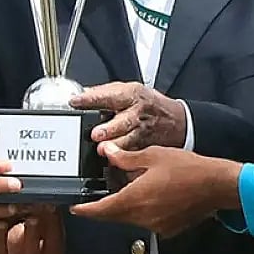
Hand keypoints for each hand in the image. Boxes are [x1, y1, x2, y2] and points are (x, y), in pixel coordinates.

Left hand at [0, 208, 64, 253]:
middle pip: (48, 250)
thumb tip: (47, 201)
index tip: (53, 205)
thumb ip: (41, 226)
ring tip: (29, 214)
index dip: (57, 223)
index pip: (59, 244)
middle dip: (47, 225)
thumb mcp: (30, 240)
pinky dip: (1, 238)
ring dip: (30, 232)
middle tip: (44, 206)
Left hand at [69, 82, 187, 149]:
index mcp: (132, 95)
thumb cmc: (149, 105)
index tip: (76, 101)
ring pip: (129, 142)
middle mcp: (137, 115)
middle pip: (123, 122)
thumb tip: (83, 94)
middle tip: (95, 134)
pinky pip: (134, 156)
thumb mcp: (130, 90)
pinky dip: (124, 160)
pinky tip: (115, 163)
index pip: (110, 95)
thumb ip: (106, 92)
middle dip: (109, 128)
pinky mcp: (145, 149)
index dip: (92, 98)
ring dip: (115, 147)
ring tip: (102, 150)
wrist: (177, 122)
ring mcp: (142, 134)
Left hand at [69, 143, 241, 237]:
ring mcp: (155, 225)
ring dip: (125, 204)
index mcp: (135, 199)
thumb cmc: (189, 169)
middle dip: (105, 204)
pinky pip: (146, 220)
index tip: (74, 206)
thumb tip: (107, 153)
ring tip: (131, 185)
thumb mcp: (152, 156)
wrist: (217, 186)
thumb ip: (125, 158)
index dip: (84, 209)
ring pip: (129, 217)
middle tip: (100, 190)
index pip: (100, 209)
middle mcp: (143, 217)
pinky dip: (142, 209)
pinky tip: (150, 193)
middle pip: (113, 215)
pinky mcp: (167, 228)